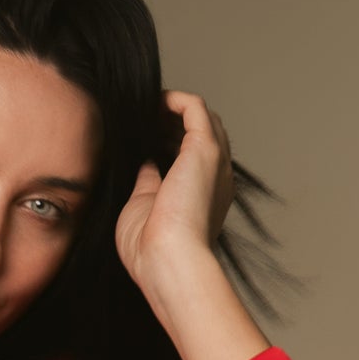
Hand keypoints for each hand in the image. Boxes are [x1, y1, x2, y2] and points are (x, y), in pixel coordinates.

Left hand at [115, 89, 235, 297]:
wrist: (168, 261)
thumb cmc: (150, 250)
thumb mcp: (144, 209)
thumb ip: (148, 183)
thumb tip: (145, 162)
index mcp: (205, 195)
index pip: (192, 157)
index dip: (168, 141)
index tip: (142, 139)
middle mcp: (216, 176)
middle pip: (202, 132)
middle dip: (172, 122)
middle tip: (142, 122)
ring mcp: (214, 161)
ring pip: (202, 117)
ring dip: (173, 108)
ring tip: (145, 109)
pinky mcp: (205, 148)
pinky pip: (194, 108)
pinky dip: (174, 98)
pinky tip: (152, 101)